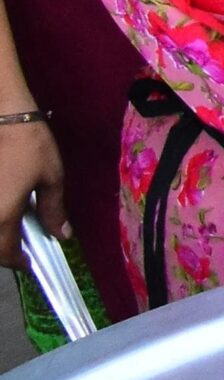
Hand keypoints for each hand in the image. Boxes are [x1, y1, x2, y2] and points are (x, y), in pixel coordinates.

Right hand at [0, 119, 67, 273]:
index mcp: (1, 217)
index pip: (6, 254)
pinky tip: (5, 211)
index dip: (18, 262)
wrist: (4, 116)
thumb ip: (54, 211)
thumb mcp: (51, 178)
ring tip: (13, 231)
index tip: (30, 263)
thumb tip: (61, 235)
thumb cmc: (29, 145)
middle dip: (4, 252)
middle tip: (22, 249)